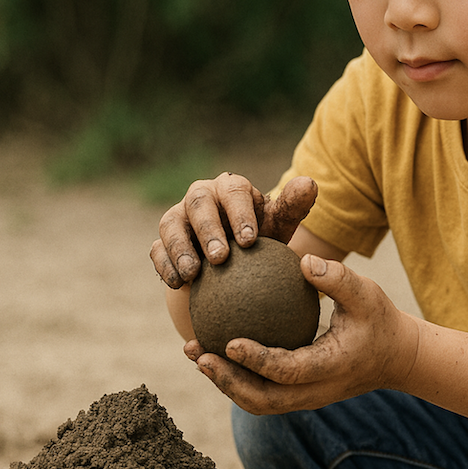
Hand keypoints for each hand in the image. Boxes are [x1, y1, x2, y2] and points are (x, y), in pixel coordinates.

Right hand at [150, 173, 317, 287]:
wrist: (234, 263)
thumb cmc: (260, 238)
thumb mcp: (279, 224)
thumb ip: (293, 206)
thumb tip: (310, 184)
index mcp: (231, 188)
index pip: (234, 191)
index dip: (240, 213)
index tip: (250, 240)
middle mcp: (201, 197)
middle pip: (198, 203)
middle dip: (208, 230)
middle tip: (220, 258)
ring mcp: (178, 218)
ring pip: (171, 224)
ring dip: (180, 248)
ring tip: (193, 274)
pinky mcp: (162, 242)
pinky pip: (157, 250)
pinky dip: (165, 266)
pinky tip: (179, 284)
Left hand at [184, 254, 419, 413]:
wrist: (396, 357)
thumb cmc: (379, 319)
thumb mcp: (367, 292)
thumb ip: (337, 278)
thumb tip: (303, 260)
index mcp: (331, 366)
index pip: (287, 370)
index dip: (256, 360)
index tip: (228, 341)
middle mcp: (316, 391)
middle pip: (263, 399)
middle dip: (226, 381)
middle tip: (197, 354)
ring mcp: (307, 398)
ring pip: (258, 403)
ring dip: (225, 384)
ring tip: (197, 355)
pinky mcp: (299, 396)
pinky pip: (262, 395)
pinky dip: (236, 381)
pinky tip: (215, 354)